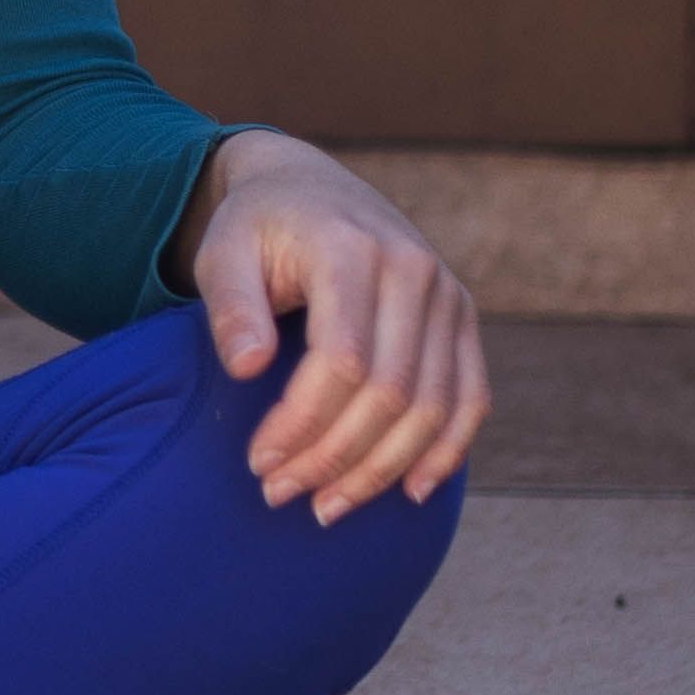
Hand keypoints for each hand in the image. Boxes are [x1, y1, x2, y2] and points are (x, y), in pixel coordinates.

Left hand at [171, 131, 487, 525]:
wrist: (310, 188)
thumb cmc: (258, 228)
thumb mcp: (222, 251)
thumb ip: (231, 306)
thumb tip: (247, 368)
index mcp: (352, 250)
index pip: (342, 362)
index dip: (303, 423)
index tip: (258, 462)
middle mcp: (414, 270)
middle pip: (390, 393)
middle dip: (335, 458)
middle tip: (282, 494)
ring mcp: (447, 294)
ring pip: (433, 406)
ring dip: (383, 469)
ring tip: (329, 506)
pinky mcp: (462, 317)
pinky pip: (471, 396)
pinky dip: (448, 449)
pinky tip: (413, 490)